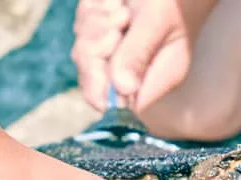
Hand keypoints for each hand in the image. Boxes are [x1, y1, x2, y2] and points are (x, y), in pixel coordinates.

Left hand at [72, 0, 217, 110]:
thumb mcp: (159, 19)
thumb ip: (138, 54)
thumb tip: (121, 90)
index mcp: (155, 78)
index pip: (120, 107)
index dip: (103, 88)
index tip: (109, 51)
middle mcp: (135, 72)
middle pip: (93, 82)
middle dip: (96, 48)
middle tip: (120, 20)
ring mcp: (117, 54)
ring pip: (83, 53)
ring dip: (95, 25)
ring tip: (122, 8)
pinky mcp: (104, 35)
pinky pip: (82, 30)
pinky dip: (92, 12)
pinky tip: (114, 2)